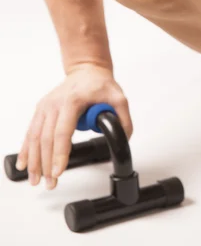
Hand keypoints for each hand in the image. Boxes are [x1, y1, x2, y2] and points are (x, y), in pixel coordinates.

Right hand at [15, 63, 132, 189]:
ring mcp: (45, 107)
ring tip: (36, 179)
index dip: (59, 154)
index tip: (58, 171)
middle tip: (50, 183)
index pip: (62, 132)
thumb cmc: (100, 84)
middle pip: (46, 139)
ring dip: (34, 161)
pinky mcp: (41, 110)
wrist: (87, 71)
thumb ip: (123, 120)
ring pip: (35, 138)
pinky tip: (23, 165)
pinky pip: (31, 132)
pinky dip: (26, 150)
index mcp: (72, 101)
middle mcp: (54, 104)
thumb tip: (123, 139)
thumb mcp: (119, 98)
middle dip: (46, 164)